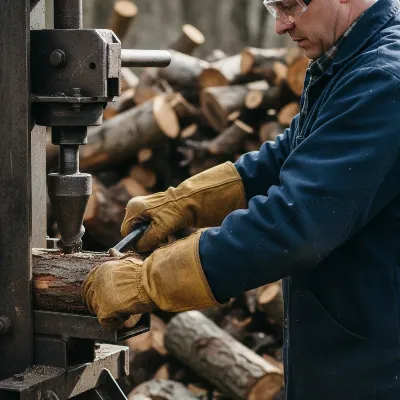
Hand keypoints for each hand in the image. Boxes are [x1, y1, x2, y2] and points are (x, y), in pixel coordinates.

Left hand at [82, 256, 154, 328]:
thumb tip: (111, 250)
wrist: (150, 281)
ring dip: (108, 313)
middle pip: (90, 300)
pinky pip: (105, 322)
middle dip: (99, 305)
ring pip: (98, 311)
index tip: (100, 298)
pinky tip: (123, 319)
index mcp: (100, 271)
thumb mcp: (126, 261)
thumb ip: (116, 258)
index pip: (87, 285)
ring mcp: (100, 296)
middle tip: (112, 308)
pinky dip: (114, 323)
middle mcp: (97, 283)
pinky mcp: (106, 310)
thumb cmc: (142, 272)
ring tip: (122, 312)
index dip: (94, 294)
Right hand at [120, 162, 245, 251]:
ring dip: (156, 238)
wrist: (196, 199)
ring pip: (146, 232)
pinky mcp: (157, 211)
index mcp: (134, 208)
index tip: (150, 248)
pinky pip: (154, 228)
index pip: (126, 232)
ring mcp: (147, 208)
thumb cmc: (179, 211)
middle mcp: (138, 207)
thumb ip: (147, 239)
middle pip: (136, 232)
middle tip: (163, 242)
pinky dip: (162, 234)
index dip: (136, 243)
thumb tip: (139, 247)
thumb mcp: (161, 227)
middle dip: (148, 240)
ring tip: (169, 237)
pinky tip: (172, 233)